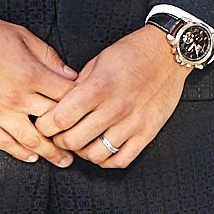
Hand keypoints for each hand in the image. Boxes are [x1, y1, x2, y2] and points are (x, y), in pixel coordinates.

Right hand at [0, 14, 79, 165]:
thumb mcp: (23, 36)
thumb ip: (49, 58)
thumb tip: (71, 76)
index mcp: (30, 74)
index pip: (66, 96)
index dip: (82, 104)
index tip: (91, 110)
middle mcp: (16, 97)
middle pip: (52, 122)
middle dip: (71, 133)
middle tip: (84, 142)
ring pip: (30, 140)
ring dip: (50, 152)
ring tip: (63, 160)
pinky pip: (3, 143)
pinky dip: (20, 153)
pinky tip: (32, 157)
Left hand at [36, 27, 190, 169]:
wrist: (169, 53)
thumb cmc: (133, 53)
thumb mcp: (98, 61)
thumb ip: (77, 87)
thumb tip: (58, 107)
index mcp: (100, 87)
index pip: (60, 119)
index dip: (45, 125)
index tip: (44, 123)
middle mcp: (116, 108)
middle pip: (74, 141)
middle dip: (60, 140)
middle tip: (60, 133)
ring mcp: (133, 123)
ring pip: (95, 155)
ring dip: (83, 151)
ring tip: (82, 141)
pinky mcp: (148, 132)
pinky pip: (121, 160)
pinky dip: (106, 160)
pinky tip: (102, 148)